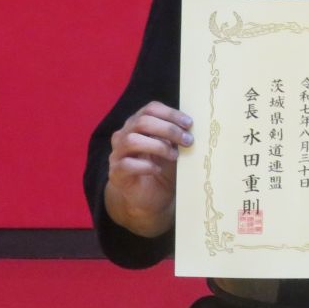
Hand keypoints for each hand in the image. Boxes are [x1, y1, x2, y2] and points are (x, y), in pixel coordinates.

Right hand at [105, 102, 193, 236]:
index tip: (189, 124)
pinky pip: (128, 164)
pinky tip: (158, 170)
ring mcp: (117, 154)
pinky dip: (146, 166)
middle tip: (187, 141)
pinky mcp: (116, 173)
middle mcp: (124, 135)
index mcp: (137, 125)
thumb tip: (192, 128)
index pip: (150, 109)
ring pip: (132, 140)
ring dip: (158, 146)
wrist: (148, 199)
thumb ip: (177, 138)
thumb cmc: (161, 170)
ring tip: (174, 156)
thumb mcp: (172, 150)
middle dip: (168, 129)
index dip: (170, 114)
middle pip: (142, 122)